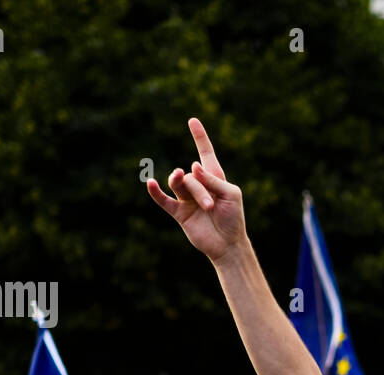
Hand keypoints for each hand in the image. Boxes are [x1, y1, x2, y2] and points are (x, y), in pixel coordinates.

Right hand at [146, 118, 247, 263]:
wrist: (228, 244)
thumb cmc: (233, 218)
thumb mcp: (231, 195)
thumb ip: (213, 180)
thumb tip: (193, 166)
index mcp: (215, 179)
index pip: (205, 153)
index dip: (199, 137)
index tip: (192, 120)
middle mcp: (199, 186)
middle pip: (192, 176)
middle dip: (201, 190)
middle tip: (210, 206)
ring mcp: (187, 198)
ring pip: (179, 185)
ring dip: (190, 192)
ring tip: (204, 205)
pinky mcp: (179, 213)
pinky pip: (164, 199)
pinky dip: (156, 192)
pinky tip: (150, 183)